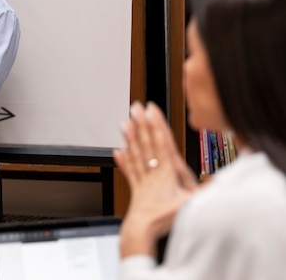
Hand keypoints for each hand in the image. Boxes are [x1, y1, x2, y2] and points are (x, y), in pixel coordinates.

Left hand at [113, 102, 197, 257]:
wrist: (142, 231)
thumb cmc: (165, 219)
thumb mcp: (192, 205)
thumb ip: (205, 191)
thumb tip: (220, 180)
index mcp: (167, 172)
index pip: (161, 142)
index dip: (156, 124)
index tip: (152, 110)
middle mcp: (153, 172)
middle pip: (147, 143)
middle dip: (142, 123)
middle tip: (135, 107)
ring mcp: (143, 180)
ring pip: (136, 153)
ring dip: (130, 137)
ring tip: (124, 122)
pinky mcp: (136, 189)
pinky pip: (129, 171)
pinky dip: (123, 160)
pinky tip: (117, 151)